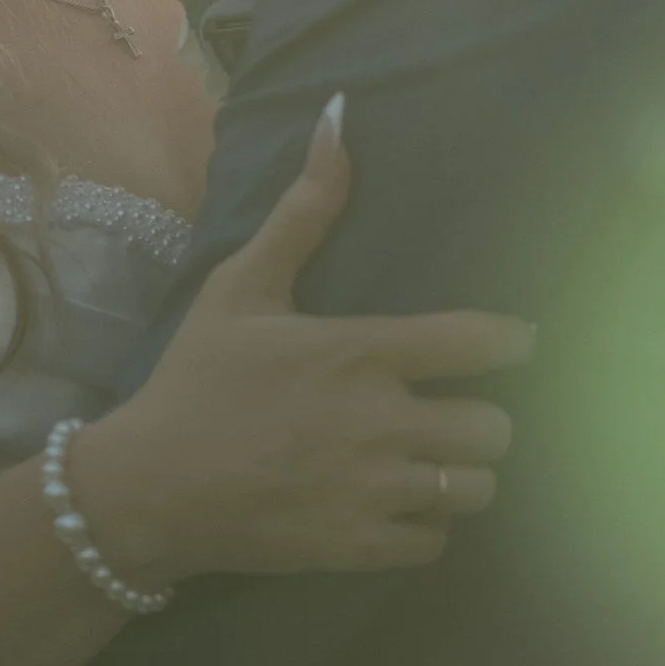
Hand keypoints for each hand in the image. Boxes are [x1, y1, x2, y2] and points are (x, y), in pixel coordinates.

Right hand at [69, 101, 532, 590]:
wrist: (148, 486)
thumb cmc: (198, 378)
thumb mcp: (242, 285)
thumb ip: (304, 211)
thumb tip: (340, 118)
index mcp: (361, 351)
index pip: (480, 343)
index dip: (513, 343)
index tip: (516, 344)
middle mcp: (380, 422)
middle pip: (495, 430)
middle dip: (484, 420)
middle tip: (459, 414)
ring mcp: (372, 490)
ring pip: (474, 490)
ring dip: (461, 475)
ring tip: (434, 462)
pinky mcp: (357, 547)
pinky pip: (435, 544)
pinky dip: (425, 525)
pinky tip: (399, 506)